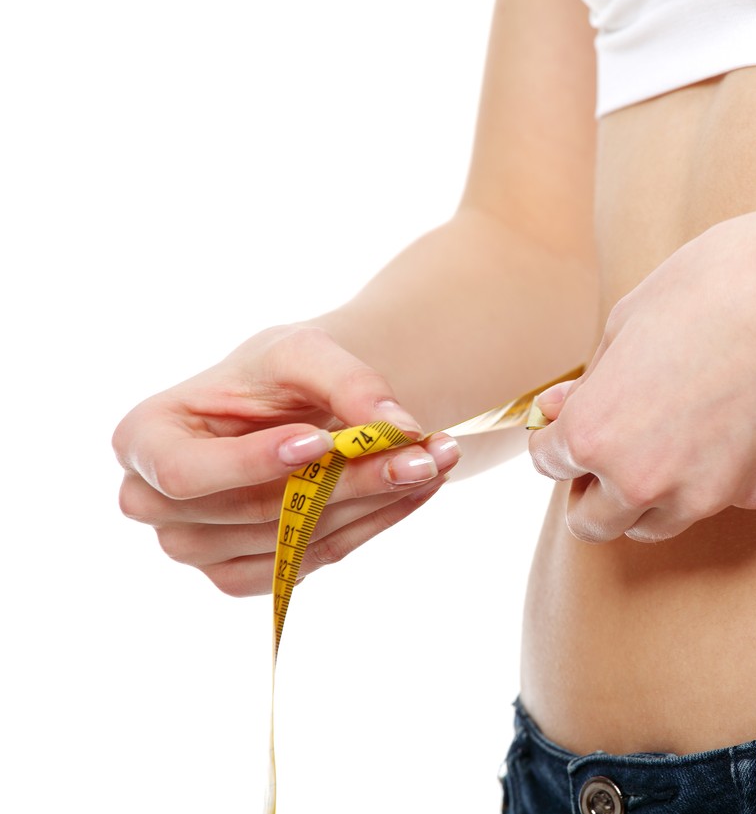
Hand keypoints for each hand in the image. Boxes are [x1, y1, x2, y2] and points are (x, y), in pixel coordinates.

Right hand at [114, 325, 458, 595]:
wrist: (295, 404)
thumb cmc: (277, 373)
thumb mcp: (305, 352)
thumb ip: (347, 379)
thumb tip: (398, 424)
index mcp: (144, 440)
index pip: (185, 472)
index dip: (249, 464)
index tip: (319, 441)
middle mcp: (156, 505)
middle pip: (256, 510)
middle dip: (346, 480)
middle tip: (424, 450)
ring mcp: (198, 551)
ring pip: (296, 537)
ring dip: (376, 499)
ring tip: (438, 456)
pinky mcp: (245, 575)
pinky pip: (316, 556)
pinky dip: (375, 521)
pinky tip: (420, 485)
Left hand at [527, 194, 755, 542]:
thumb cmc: (719, 283)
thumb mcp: (630, 319)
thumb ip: (590, 381)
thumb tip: (553, 410)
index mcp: (596, 433)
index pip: (549, 463)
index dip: (556, 437)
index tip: (574, 422)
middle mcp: (644, 480)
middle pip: (592, 522)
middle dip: (593, 489)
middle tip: (614, 449)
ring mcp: (705, 496)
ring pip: (653, 526)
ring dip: (648, 496)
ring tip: (673, 438)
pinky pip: (718, 499)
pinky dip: (714, 475)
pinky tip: (736, 421)